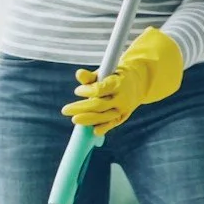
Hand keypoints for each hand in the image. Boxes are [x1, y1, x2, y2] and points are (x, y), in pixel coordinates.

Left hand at [60, 27, 184, 134]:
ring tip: (74, 120)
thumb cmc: (115, 76)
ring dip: (88, 119)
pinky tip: (92, 131)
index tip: (77, 91)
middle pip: (99, 105)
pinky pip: (112, 124)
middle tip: (65, 110)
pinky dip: (103, 128)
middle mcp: (122, 97)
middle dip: (81, 108)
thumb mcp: (105, 72)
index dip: (87, 91)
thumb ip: (90, 76)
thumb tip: (79, 74)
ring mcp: (123, 108)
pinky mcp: (123, 116)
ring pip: (105, 116)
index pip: (100, 90)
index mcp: (117, 83)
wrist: (138, 83)